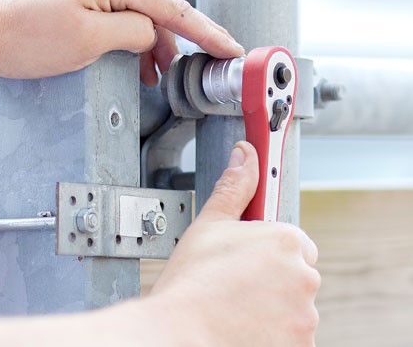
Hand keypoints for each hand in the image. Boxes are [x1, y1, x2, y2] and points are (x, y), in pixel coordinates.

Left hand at [0, 0, 243, 84]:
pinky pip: (109, 12)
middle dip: (167, 45)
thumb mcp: (88, 41)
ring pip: (131, 13)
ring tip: (148, 78)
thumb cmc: (22, 37)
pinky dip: (121, 36)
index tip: (231, 49)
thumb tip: (152, 36)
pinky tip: (125, 58)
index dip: (205, 32)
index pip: (170, 6)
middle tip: (177, 79)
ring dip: (143, 44)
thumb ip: (133, 35)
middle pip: (152, 9)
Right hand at [146, 141, 320, 345]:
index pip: (292, 241)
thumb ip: (234, 188)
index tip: (242, 261)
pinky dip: (274, 333)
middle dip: (270, 279)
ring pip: (293, 306)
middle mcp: (304, 277)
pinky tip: (242, 326)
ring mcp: (305, 315)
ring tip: (233, 307)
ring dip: (273, 307)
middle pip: (294, 274)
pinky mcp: (300, 345)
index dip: (264, 250)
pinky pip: (292, 334)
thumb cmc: (191, 282)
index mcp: (286, 240)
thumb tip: (246, 155)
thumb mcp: (208, 225)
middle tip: (233, 284)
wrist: (179, 332)